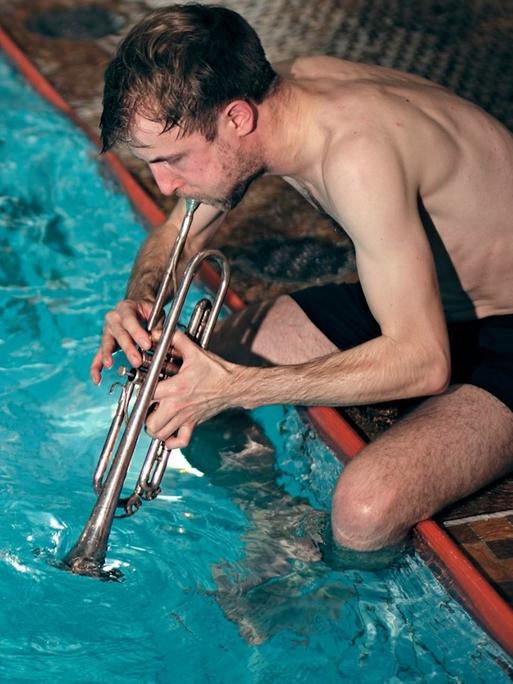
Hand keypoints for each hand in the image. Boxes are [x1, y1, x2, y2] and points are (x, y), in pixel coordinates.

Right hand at [90, 299, 154, 383]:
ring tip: (110, 365)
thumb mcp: (154, 312)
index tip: (147, 345)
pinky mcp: (105, 342)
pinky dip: (96, 367)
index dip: (138, 333)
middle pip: (119, 334)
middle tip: (137, 361)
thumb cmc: (146, 310)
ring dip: (108, 355)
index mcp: (125, 308)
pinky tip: (97, 378)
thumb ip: (156, 325)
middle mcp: (113, 318)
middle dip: (129, 349)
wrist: (136, 304)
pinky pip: (98, 355)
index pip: (130, 321)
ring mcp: (107, 330)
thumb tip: (159, 339)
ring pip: (107, 344)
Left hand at [146, 330, 239, 448]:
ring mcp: (185, 418)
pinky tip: (168, 434)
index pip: (147, 396)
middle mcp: (177, 406)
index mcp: (175, 388)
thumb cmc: (215, 370)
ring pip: (161, 434)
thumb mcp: (194, 352)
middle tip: (145, 407)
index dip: (141, 392)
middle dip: (144, 417)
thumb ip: (176, 340)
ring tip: (154, 418)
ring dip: (154, 429)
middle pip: (150, 423)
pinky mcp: (194, 424)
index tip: (142, 387)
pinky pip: (180, 442)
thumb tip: (161, 332)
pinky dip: (171, 442)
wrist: (234, 385)